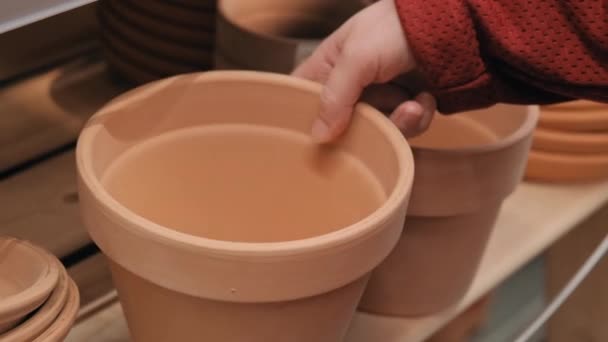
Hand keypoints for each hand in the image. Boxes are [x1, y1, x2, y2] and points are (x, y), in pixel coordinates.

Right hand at [293, 0, 435, 142]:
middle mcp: (351, 85)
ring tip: (412, 105)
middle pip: (341, 126)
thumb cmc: (394, 27)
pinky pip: (404, 129)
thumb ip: (334, 96)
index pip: (303, 96)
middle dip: (365, 127)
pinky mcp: (406, 106)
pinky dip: (418, 117)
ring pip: (376, 131)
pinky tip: (425, 99)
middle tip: (378, 119)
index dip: (305, 117)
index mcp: (328, 66)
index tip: (315, 137)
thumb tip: (318, 136)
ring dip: (397, 123)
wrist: (452, 23)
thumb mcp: (356, 58)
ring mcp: (380, 96)